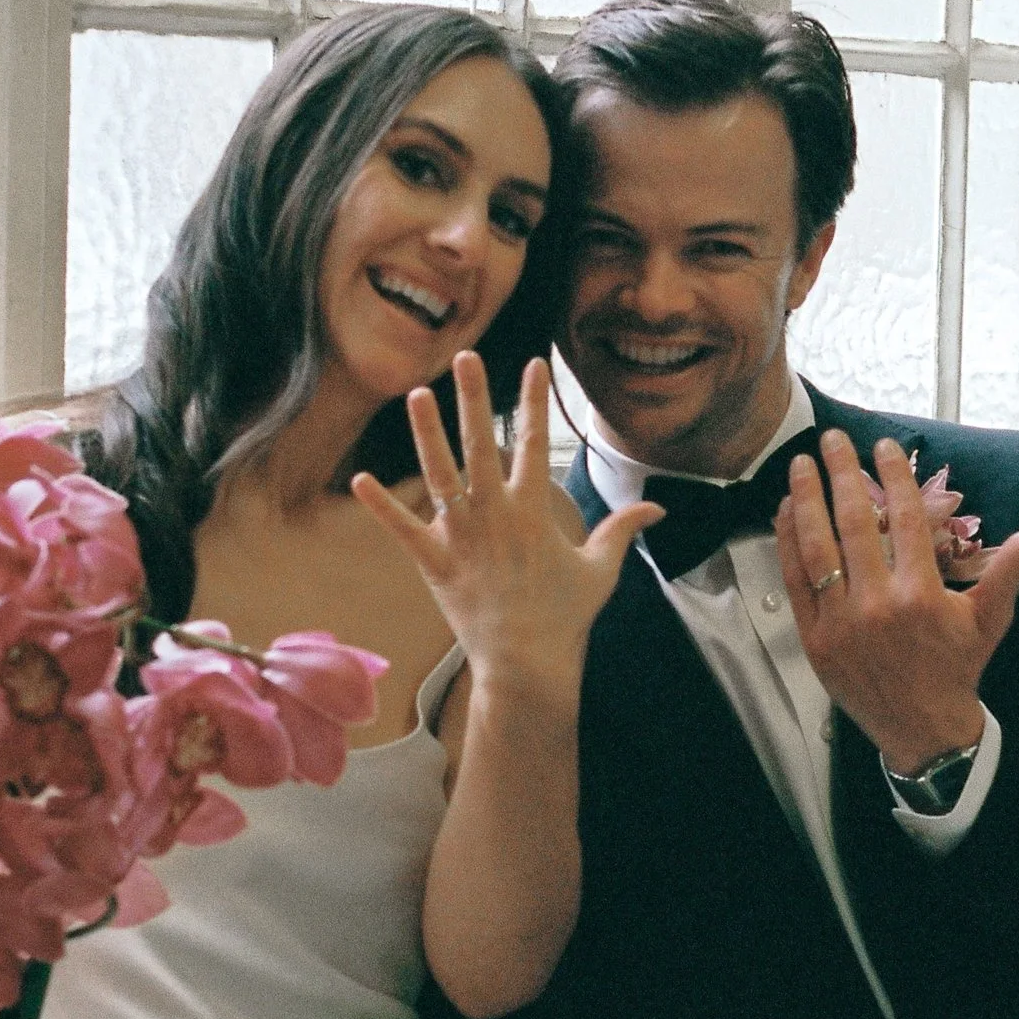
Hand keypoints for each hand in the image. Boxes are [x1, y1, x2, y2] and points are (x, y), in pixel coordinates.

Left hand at [349, 353, 659, 713]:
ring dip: (427, 433)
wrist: (529, 662)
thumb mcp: (601, 569)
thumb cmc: (566, 616)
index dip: (535, 400)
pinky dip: (382, 507)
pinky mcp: (435, 563)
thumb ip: (623, 530)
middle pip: (482, 444)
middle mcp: (495, 514)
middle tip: (465, 357)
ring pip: (440, 475)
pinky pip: (404, 530)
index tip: (533, 363)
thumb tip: (657, 508)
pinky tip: (360, 479)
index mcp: (533, 510)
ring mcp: (462, 537)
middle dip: (474, 397)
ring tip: (416, 394)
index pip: (533, 442)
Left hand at [775, 427, 1018, 774]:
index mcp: (921, 594)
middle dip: (842, 473)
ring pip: (817, 548)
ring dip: (806, 500)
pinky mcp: (815, 637)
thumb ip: (1008, 570)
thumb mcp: (988, 619)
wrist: (922, 727)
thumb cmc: (956, 667)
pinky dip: (787, 543)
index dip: (893, 476)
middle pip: (853, 523)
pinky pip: (795, 581)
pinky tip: (785, 512)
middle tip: (833, 438)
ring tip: (800, 464)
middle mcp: (878, 604)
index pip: (904, 518)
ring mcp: (841, 621)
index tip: (885, 446)